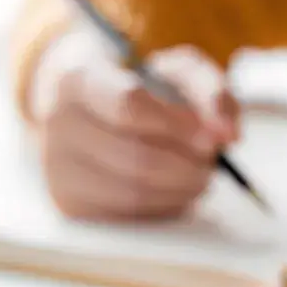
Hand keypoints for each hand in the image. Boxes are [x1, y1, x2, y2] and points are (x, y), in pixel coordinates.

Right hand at [32, 40, 239, 219]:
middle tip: (211, 162)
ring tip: (198, 175)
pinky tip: (173, 190)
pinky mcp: (68, 203)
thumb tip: (229, 136)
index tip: (211, 138)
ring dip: (180, 190)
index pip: (130, 108)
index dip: (180, 128)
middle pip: (137, 159)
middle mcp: (58, 123)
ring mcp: (57, 167)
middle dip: (188, 166)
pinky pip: (127, 216)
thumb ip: (212, 92)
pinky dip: (163, 207)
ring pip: (134, 193)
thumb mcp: (177, 70)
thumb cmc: (139, 85)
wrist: (84, 104)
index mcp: (80, 78)